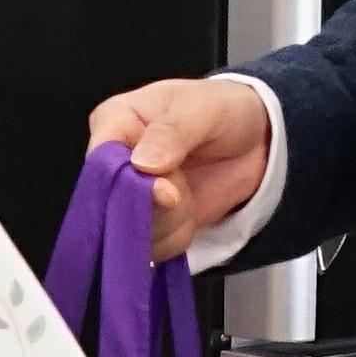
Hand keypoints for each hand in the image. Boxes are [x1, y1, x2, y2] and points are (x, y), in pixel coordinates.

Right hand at [87, 77, 270, 262]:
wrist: (256, 139)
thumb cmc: (223, 110)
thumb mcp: (204, 108)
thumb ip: (173, 131)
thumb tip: (142, 164)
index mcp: (115, 121)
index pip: (99, 159)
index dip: (126, 181)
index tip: (167, 190)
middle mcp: (113, 162)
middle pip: (109, 203)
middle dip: (154, 206)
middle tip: (182, 192)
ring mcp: (128, 196)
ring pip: (132, 230)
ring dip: (171, 221)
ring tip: (190, 191)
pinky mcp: (146, 224)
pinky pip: (152, 248)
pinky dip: (178, 236)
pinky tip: (191, 212)